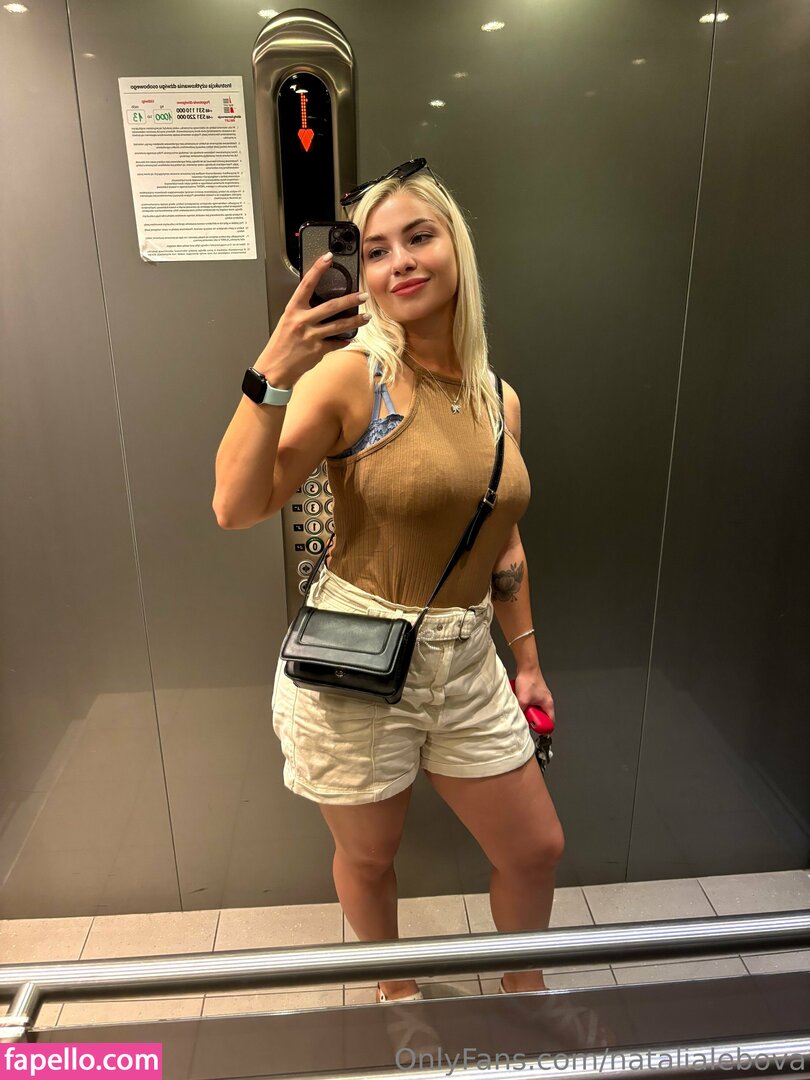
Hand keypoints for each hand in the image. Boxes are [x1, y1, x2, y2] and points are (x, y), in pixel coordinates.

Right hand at [256, 253, 368, 385]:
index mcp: (292, 310)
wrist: (274, 369)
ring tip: (366, 317)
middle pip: (331, 306)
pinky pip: (337, 343)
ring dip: (356, 320)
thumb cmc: (280, 346)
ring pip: (339, 325)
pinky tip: (350, 338)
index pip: (306, 284)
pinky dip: (344, 340)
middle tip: (363, 295)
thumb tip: (321, 307)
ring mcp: (311, 336)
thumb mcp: (287, 323)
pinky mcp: (318, 350)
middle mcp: (302, 321)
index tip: (328, 257)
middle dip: (350, 299)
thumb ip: (302, 313)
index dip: (318, 269)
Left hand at [514, 669, 554, 725]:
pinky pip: (531, 703)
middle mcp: (546, 700)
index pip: (550, 721)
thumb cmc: (529, 680)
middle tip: (527, 716)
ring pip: (535, 709)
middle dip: (533, 717)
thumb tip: (519, 719)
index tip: (537, 730)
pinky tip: (521, 700)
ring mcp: (541, 696)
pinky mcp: (535, 693)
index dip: (544, 727)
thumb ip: (522, 711)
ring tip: (523, 706)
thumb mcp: (523, 700)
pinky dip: (526, 703)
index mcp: (548, 704)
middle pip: (542, 716)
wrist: (526, 667)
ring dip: (528, 710)